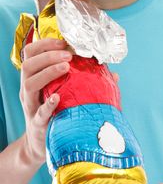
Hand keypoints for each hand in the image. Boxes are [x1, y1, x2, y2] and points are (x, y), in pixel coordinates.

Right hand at [20, 37, 119, 166]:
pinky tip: (57, 97)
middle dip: (48, 55)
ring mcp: (30, 105)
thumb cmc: (56, 111)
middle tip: (68, 54)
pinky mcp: (36, 123)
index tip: (63, 42)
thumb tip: (113, 74)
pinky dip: (47, 104)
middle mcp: (28, 89)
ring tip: (66, 67)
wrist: (42, 141)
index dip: (45, 44)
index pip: (32, 53)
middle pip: (28, 64)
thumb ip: (83, 80)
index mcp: (35, 77)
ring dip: (48, 72)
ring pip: (30, 83)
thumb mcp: (65, 92)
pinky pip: (38, 112)